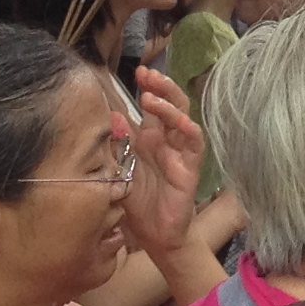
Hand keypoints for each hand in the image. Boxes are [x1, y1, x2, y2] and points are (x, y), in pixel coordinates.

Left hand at [123, 68, 206, 257]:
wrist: (154, 235)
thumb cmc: (137, 203)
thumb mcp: (118, 171)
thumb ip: (115, 146)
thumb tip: (111, 116)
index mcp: (148, 138)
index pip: (149, 106)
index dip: (146, 85)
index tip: (137, 70)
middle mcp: (165, 140)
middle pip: (168, 104)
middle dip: (160, 86)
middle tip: (146, 73)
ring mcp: (179, 151)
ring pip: (182, 118)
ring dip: (169, 104)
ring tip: (151, 95)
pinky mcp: (190, 167)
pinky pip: (193, 143)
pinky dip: (187, 129)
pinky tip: (179, 121)